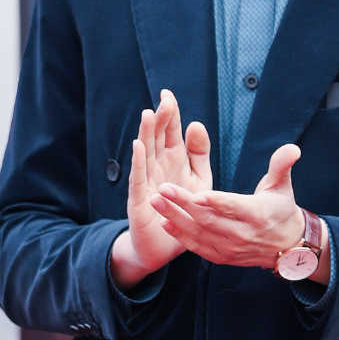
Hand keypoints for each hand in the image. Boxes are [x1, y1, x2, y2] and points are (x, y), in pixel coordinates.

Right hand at [110, 91, 211, 289]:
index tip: (169, 94)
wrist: (167, 245)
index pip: (171, 131)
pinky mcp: (139, 200)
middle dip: (160, 119)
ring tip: (148, 114)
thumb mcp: (199, 179)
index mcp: (174, 159)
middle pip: (158, 138)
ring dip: (146, 134)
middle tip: (164, 99)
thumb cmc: (184, 210)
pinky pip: (138, 178)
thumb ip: (199, 153)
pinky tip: (138, 146)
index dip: (170, 114)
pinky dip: (138, 161)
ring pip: (146, 153)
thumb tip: (196, 123)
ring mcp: (146, 182)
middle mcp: (158, 166)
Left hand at [152, 143, 328, 280]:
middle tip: (162, 188)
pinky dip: (181, 236)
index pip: (232, 207)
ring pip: (199, 233)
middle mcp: (243, 234)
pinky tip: (164, 222)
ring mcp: (231, 248)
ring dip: (175, 218)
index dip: (214, 201)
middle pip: (209, 219)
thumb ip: (282, 166)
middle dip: (183, 204)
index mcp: (257, 214)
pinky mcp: (222, 257)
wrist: (285, 246)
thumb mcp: (283, 187)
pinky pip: (198, 247)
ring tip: (156, 201)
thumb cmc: (281, 209)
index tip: (195, 192)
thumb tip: (292, 147)